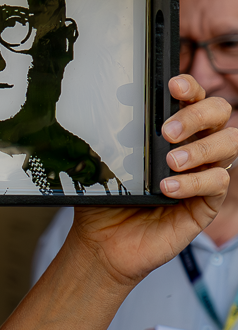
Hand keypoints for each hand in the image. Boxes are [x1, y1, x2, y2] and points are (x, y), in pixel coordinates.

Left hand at [71, 75, 236, 287]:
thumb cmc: (108, 200)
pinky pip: (217, 182)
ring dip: (200, 148)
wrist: (103, 243)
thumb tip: (112, 111)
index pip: (193, 99)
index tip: (173, 85)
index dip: (190, 87)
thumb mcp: (108, 165)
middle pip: (219, 113)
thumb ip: (117, 140)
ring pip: (228, 144)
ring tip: (171, 162)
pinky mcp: (206, 203)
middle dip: (197, 114)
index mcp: (173, 133)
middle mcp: (194, 148)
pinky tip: (169, 188)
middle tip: (168, 131)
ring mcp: (204, 174)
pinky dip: (194, 182)